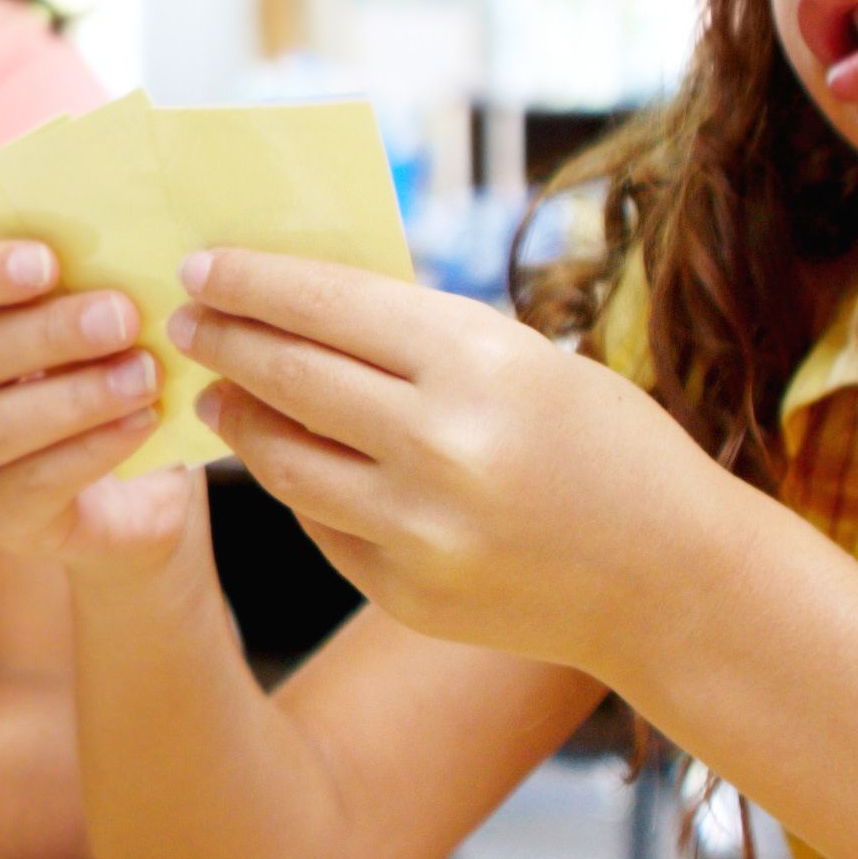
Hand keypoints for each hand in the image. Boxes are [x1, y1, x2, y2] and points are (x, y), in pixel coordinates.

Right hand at [0, 237, 204, 569]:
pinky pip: (31, 480)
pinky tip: (141, 423)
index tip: (48, 261)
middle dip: (50, 332)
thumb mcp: (102, 328)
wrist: (132, 489)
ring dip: (77, 396)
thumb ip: (99, 287)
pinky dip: (92, 449)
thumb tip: (138, 244)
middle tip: (123, 316)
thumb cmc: (106, 378)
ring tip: (145, 375)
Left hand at [172, 249, 751, 681]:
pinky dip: (293, 481)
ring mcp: (418, 529)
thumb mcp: (528, 362)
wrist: (671, 581)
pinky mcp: (405, 592)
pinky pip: (319, 522)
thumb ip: (423, 339)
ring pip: (282, 459)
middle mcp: (440, 445)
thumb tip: (303, 305)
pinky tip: (278, 454)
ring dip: (238, 415)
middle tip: (187, 319)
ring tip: (218, 388)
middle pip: (289, 376)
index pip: (328, 304)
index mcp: (478, 362)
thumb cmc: (605, 446)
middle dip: (225, 338)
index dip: (252, 281)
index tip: (203, 265)